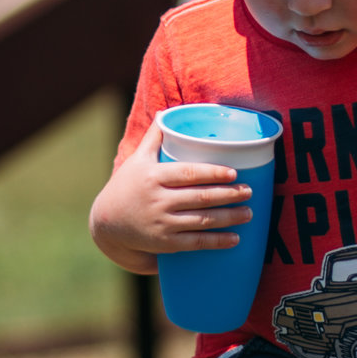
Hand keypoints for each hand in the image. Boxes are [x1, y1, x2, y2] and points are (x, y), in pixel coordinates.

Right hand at [89, 122, 255, 270]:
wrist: (107, 223)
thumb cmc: (126, 186)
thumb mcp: (137, 160)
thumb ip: (154, 138)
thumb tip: (167, 114)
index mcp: (153, 177)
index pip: (187, 173)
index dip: (212, 173)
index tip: (234, 172)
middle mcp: (158, 200)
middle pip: (200, 197)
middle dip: (228, 195)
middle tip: (249, 192)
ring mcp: (161, 223)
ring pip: (201, 221)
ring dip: (229, 218)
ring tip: (248, 212)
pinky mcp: (164, 243)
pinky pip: (195, 243)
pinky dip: (217, 241)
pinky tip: (235, 238)